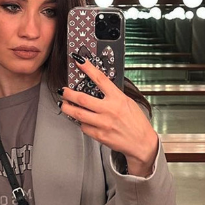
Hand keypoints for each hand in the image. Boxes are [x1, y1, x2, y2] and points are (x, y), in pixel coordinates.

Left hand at [60, 55, 158, 176]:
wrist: (141, 142)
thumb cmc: (136, 122)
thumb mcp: (127, 102)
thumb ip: (113, 95)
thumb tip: (98, 88)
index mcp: (118, 98)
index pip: (100, 79)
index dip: (88, 68)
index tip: (79, 61)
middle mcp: (109, 110)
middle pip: (82, 98)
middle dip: (68, 93)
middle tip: (63, 90)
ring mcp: (103, 123)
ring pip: (78, 114)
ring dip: (67, 108)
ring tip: (64, 104)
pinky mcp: (99, 135)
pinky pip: (84, 127)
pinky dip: (80, 122)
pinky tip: (80, 120)